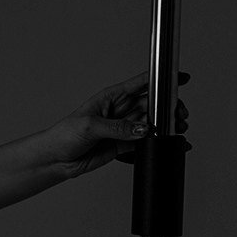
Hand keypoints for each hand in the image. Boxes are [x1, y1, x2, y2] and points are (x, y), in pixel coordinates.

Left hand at [43, 71, 190, 178]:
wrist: (56, 159)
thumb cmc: (64, 135)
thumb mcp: (90, 126)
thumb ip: (118, 127)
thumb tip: (142, 129)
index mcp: (110, 97)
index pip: (139, 84)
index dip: (159, 79)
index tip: (178, 77)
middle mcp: (119, 110)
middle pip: (151, 104)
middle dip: (168, 108)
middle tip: (180, 115)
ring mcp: (123, 128)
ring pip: (152, 123)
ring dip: (166, 126)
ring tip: (179, 129)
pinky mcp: (124, 144)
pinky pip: (146, 142)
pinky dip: (159, 142)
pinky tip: (171, 142)